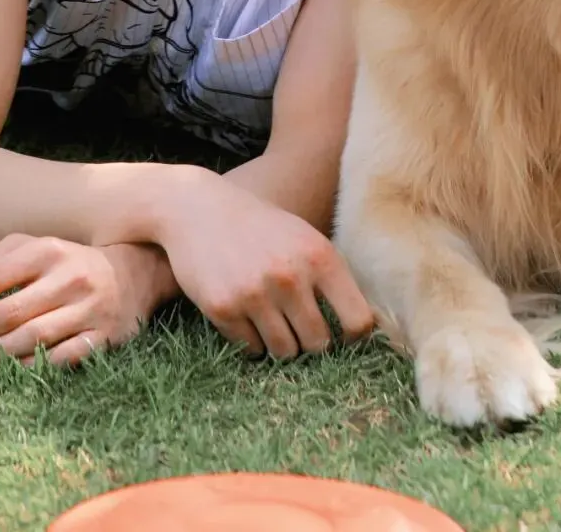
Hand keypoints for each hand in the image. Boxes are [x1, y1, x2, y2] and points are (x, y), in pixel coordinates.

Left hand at [0, 233, 172, 365]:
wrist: (136, 272)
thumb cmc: (69, 262)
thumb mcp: (35, 248)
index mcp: (48, 250)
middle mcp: (69, 277)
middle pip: (8, 313)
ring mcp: (89, 308)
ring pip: (32, 339)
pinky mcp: (104, 336)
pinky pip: (61, 359)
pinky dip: (31, 368)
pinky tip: (8, 371)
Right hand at [158, 167, 374, 358]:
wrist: (198, 209)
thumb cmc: (259, 227)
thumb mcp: (304, 237)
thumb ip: (330, 275)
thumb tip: (362, 326)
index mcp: (319, 256)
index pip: (358, 320)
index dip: (354, 336)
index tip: (343, 337)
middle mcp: (290, 276)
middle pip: (319, 344)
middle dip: (310, 342)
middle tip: (298, 328)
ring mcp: (255, 293)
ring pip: (285, 351)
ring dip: (280, 344)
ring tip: (271, 320)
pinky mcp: (224, 308)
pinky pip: (251, 349)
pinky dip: (251, 341)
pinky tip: (246, 316)